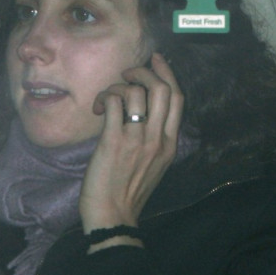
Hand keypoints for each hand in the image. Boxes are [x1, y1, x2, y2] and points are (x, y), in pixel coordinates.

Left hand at [79, 53, 183, 250]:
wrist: (113, 215)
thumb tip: (146, 110)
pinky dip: (104, 96)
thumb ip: (155, 138)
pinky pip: (113, 102)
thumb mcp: (154, 164)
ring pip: (135, 92)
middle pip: (161, 89)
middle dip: (143, 71)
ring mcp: (137, 139)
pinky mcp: (114, 141)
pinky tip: (97, 108)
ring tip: (106, 98)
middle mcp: (157, 139)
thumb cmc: (127, 190)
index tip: (156, 59)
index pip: (178, 98)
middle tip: (126, 72)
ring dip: (117, 85)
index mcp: (170, 143)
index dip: (167, 73)